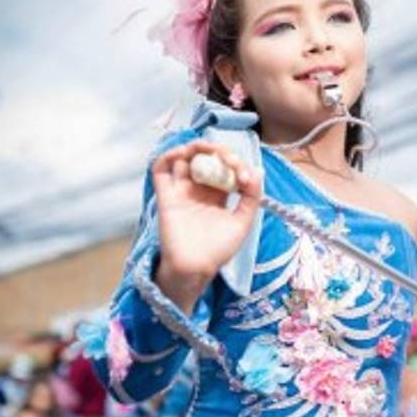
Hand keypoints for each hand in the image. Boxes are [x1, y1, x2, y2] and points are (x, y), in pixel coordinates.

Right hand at [152, 139, 261, 302]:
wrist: (195, 268)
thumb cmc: (218, 251)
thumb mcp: (243, 223)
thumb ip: (251, 197)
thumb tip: (256, 170)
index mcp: (217, 196)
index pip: (226, 168)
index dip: (237, 165)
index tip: (246, 179)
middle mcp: (199, 190)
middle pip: (206, 158)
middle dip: (219, 151)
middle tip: (229, 159)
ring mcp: (181, 192)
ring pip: (184, 158)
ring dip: (195, 148)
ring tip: (207, 150)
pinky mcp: (165, 196)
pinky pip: (160, 169)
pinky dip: (169, 155)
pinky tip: (184, 154)